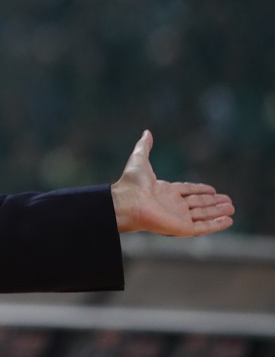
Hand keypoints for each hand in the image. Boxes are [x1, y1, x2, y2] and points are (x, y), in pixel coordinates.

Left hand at [111, 130, 234, 235]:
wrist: (127, 202)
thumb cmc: (131, 183)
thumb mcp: (139, 159)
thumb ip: (145, 146)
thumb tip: (147, 132)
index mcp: (164, 191)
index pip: (187, 191)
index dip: (200, 190)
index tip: (213, 190)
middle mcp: (172, 205)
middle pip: (198, 203)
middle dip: (213, 202)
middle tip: (228, 200)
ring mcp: (178, 217)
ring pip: (203, 214)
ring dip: (218, 211)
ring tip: (232, 207)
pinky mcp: (182, 227)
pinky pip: (203, 226)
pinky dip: (216, 224)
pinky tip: (229, 220)